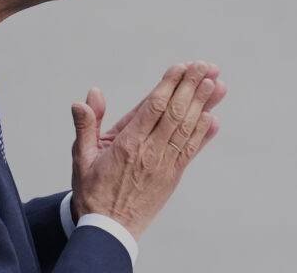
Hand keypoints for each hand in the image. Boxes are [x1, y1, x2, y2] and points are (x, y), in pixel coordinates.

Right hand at [70, 62, 226, 238]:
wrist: (108, 230)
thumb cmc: (92, 191)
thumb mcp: (81, 157)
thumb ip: (86, 125)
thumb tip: (86, 98)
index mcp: (128, 144)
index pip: (153, 107)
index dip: (170, 85)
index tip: (181, 67)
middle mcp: (150, 152)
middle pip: (176, 113)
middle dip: (192, 87)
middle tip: (206, 66)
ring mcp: (164, 165)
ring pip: (187, 129)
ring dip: (203, 104)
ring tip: (216, 83)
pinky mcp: (173, 176)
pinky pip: (191, 151)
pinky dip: (203, 134)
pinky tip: (213, 118)